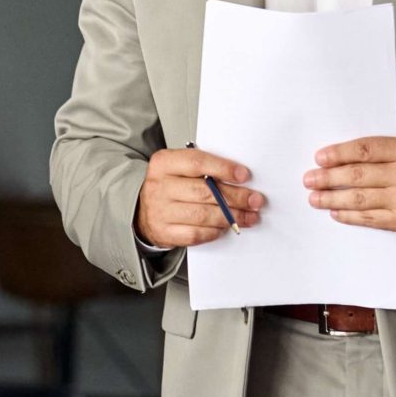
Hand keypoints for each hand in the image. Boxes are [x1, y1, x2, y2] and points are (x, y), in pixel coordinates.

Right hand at [134, 147, 261, 248]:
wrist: (140, 208)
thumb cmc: (168, 185)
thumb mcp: (178, 167)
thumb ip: (204, 168)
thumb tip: (239, 178)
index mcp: (164, 163)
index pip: (197, 163)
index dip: (224, 169)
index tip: (244, 175)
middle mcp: (160, 187)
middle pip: (204, 192)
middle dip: (235, 197)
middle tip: (255, 200)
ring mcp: (161, 212)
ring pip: (203, 215)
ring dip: (231, 216)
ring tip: (249, 216)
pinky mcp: (165, 233)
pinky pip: (196, 234)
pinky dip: (215, 231)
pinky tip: (226, 226)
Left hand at [303, 135, 395, 237]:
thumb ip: (381, 152)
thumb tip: (340, 157)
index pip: (365, 150)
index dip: (339, 154)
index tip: (320, 158)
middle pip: (358, 175)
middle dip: (328, 178)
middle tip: (310, 179)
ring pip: (359, 198)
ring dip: (332, 198)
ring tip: (315, 197)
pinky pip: (368, 218)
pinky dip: (348, 215)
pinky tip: (335, 212)